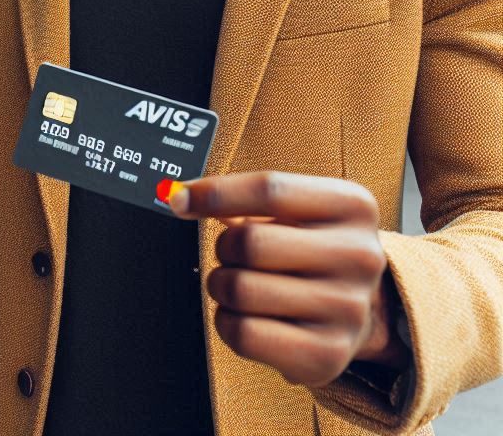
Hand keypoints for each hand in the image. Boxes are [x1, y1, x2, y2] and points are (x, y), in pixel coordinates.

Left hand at [172, 171, 402, 386]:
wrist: (363, 309)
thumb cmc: (312, 248)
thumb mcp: (297, 209)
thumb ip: (243, 197)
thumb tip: (180, 197)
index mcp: (352, 206)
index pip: (270, 188)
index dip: (214, 193)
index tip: (180, 199)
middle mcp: (359, 256)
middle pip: (250, 242)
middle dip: (224, 248)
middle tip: (233, 255)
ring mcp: (347, 308)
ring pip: (241, 289)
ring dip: (222, 285)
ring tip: (241, 284)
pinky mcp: (328, 354)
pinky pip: (244, 334)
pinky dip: (226, 322)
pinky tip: (245, 315)